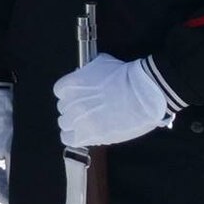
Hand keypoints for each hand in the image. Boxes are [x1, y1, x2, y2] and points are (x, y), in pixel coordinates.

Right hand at [0, 86, 14, 203]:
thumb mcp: (14, 149)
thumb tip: (23, 188)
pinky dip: (0, 171)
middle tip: (24, 197)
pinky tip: (12, 171)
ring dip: (4, 182)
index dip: (8, 200)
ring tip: (21, 185)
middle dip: (7, 192)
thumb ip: (16, 171)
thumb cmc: (5, 122)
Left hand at [55, 53, 172, 147]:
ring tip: (88, 124)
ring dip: (74, 124)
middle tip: (89, 111)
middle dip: (74, 109)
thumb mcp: (101, 63)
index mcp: (72, 83)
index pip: (60, 91)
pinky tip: (83, 135)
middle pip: (63, 108)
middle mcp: (71, 102)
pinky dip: (74, 137)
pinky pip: (69, 139)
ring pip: (65, 124)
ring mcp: (78, 119)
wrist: (144, 95)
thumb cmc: (128, 77)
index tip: (80, 97)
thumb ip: (87, 71)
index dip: (71, 95)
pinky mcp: (87, 135)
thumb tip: (83, 74)